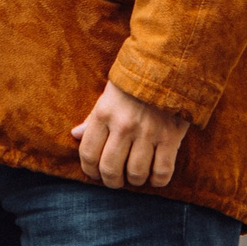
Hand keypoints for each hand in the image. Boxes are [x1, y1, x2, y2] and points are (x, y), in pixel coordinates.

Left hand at [70, 82, 188, 188]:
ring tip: (136, 175)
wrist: (170, 64)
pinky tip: (155, 176)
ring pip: (136, 174)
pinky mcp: (171, 137)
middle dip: (111, 181)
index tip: (95, 174)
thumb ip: (93, 118)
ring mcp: (148, 132)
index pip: (88, 153)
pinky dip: (158, 181)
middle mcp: (124, 125)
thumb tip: (75, 135)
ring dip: (134, 181)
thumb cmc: (135, 81)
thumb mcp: (108, 94)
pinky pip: (162, 171)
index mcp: (104, 113)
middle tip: (116, 180)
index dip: (90, 170)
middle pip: (110, 169)